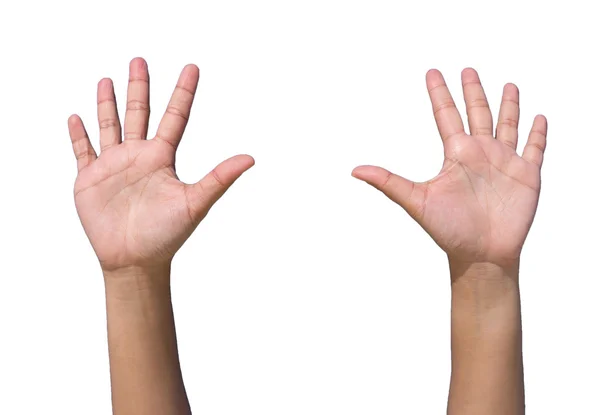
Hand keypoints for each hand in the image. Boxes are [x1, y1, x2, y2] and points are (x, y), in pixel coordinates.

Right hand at [68, 58, 253, 271]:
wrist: (135, 261)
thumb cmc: (167, 235)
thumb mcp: (195, 202)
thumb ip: (219, 178)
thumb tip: (251, 158)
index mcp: (162, 158)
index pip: (175, 117)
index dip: (183, 92)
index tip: (192, 68)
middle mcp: (139, 156)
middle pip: (139, 113)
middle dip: (139, 87)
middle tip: (140, 60)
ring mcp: (113, 166)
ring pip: (110, 126)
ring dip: (108, 104)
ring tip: (107, 80)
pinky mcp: (90, 180)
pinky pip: (83, 152)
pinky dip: (78, 135)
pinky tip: (75, 117)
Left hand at [352, 68, 546, 266]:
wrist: (481, 254)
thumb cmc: (449, 230)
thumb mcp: (416, 200)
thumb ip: (388, 182)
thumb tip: (354, 170)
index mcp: (456, 154)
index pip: (445, 114)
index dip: (440, 93)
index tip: (432, 72)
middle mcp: (479, 153)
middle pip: (477, 113)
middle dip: (473, 91)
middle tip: (467, 69)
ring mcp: (504, 162)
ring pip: (508, 124)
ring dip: (508, 105)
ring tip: (507, 84)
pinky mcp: (527, 175)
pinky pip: (535, 148)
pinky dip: (539, 133)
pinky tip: (539, 117)